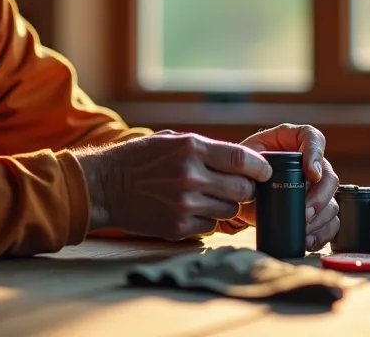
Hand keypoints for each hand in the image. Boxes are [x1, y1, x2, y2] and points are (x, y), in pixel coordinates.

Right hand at [73, 131, 272, 240]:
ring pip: (229, 211)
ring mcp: (185, 204)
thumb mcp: (171, 141)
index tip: (265, 172)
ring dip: (224, 206)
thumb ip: (206, 148)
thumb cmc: (138, 159)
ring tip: (205, 198)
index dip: (260, 167)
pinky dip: (205, 221)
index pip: (242, 159)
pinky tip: (188, 211)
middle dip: (244, 190)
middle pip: (242, 189)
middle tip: (235, 188)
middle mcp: (191, 175)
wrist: (103, 185)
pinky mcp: (177, 227)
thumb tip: (243, 158)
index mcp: (191, 148)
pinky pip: (210, 228)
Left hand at [235, 124, 339, 251]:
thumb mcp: (243, 160)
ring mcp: (315, 187)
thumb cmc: (241, 171)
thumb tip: (264, 174)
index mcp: (292, 141)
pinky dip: (322, 233)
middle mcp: (309, 163)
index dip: (316, 153)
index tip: (311, 173)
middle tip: (305, 211)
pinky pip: (330, 222)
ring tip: (304, 227)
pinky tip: (308, 239)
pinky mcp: (316, 209)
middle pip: (328, 175)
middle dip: (320, 196)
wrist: (238, 195)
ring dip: (321, 217)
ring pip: (332, 201)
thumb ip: (251, 162)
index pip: (313, 138)